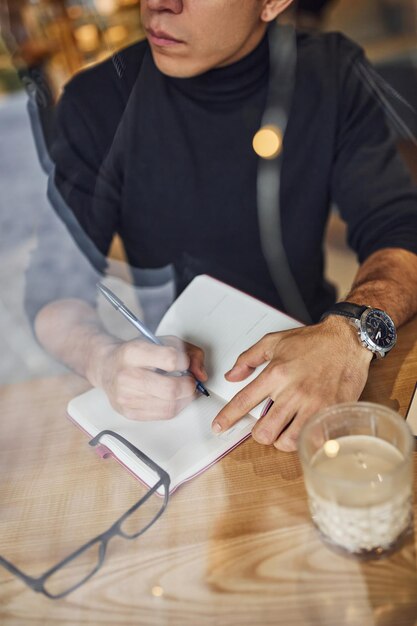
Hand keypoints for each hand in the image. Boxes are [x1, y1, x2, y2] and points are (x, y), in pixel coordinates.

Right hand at [93, 335, 206, 420]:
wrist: (106, 367)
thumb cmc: (136, 354)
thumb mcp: (161, 341)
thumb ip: (189, 352)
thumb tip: (201, 375)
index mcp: (133, 352)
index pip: (170, 359)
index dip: (184, 362)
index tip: (183, 363)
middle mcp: (126, 376)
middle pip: (171, 389)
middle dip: (189, 386)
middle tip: (189, 381)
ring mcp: (126, 397)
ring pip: (170, 406)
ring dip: (184, 398)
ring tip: (181, 389)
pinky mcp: (129, 412)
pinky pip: (163, 415)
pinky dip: (175, 407)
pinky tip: (172, 398)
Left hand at [211, 318, 372, 450]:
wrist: (348, 340)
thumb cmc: (314, 342)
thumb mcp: (275, 342)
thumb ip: (249, 358)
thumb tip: (232, 376)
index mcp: (276, 374)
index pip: (244, 401)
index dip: (228, 418)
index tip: (218, 427)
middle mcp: (293, 391)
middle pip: (264, 430)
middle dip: (261, 433)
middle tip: (267, 426)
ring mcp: (313, 404)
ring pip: (286, 441)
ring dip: (282, 440)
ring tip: (286, 429)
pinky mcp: (330, 413)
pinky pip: (311, 440)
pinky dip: (305, 441)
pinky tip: (304, 431)